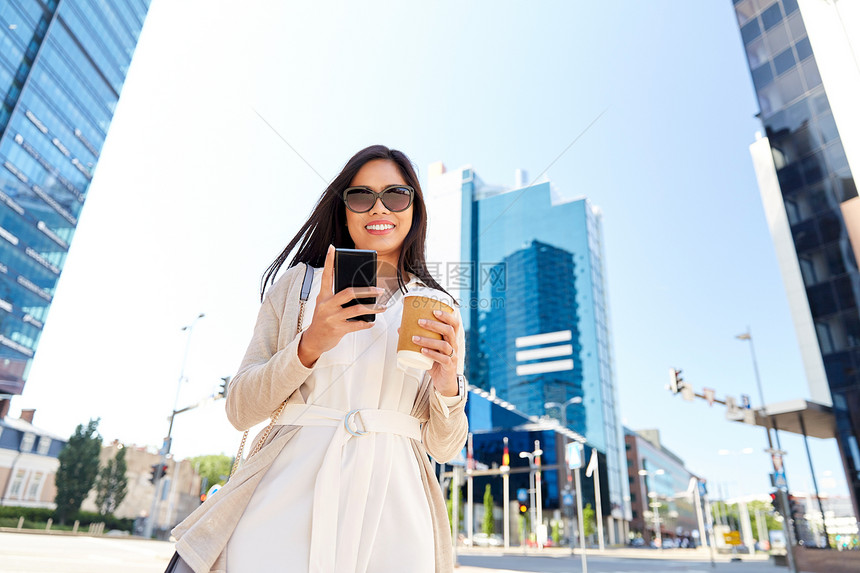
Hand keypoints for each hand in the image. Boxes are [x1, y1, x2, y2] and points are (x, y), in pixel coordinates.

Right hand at [298, 245, 385, 365]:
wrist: (314, 340)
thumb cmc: (323, 319)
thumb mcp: (325, 305)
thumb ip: (337, 297)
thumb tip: (360, 290)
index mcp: (323, 296)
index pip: (326, 276)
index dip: (328, 262)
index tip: (332, 248)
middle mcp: (327, 305)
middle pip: (349, 292)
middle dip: (367, 290)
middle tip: (379, 290)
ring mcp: (332, 317)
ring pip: (357, 309)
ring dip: (373, 308)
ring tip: (382, 307)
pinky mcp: (338, 329)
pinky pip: (357, 324)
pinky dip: (367, 323)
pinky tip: (372, 322)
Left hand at [398, 307, 459, 395]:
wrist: (444, 381)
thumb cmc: (436, 362)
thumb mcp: (428, 348)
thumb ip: (418, 338)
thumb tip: (401, 328)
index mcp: (450, 338)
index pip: (453, 323)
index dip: (446, 316)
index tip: (434, 311)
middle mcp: (453, 345)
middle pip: (449, 330)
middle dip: (434, 324)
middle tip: (420, 322)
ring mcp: (452, 355)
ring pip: (444, 345)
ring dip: (428, 340)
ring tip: (415, 338)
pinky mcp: (449, 366)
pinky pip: (442, 358)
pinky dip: (431, 354)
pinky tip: (422, 351)